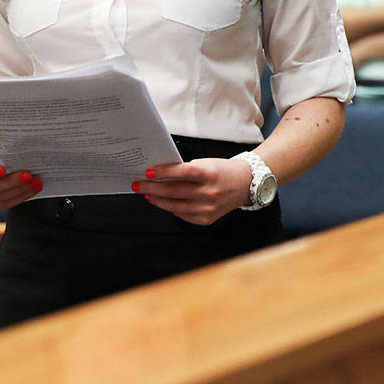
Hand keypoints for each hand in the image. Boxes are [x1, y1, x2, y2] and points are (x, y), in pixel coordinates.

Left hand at [134, 156, 250, 225]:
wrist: (245, 185)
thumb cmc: (222, 172)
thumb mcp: (206, 164)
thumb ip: (185, 170)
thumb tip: (160, 176)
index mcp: (210, 175)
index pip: (182, 172)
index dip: (163, 172)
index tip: (148, 172)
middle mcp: (209, 193)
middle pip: (173, 191)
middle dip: (151, 187)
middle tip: (138, 184)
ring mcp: (207, 208)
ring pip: (173, 205)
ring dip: (157, 199)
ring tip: (147, 193)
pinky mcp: (206, 219)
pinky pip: (181, 214)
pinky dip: (171, 207)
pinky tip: (164, 201)